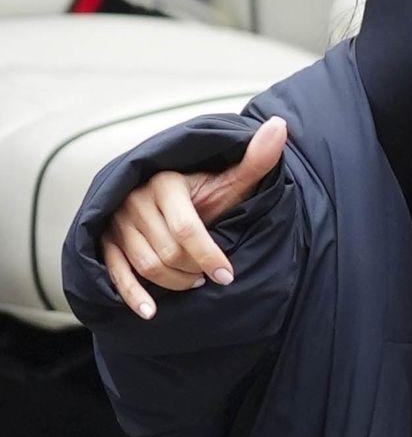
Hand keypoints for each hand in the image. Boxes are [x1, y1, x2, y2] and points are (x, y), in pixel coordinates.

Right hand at [99, 117, 288, 321]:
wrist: (167, 196)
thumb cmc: (205, 192)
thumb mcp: (231, 179)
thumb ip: (256, 158)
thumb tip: (280, 125)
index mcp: (164, 182)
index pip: (187, 229)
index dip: (210, 256)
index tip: (229, 276)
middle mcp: (136, 199)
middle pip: (168, 252)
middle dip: (194, 271)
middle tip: (209, 277)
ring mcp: (118, 221)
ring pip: (147, 265)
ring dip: (175, 282)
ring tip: (193, 282)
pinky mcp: (106, 240)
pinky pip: (116, 273)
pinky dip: (133, 295)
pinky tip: (151, 312)